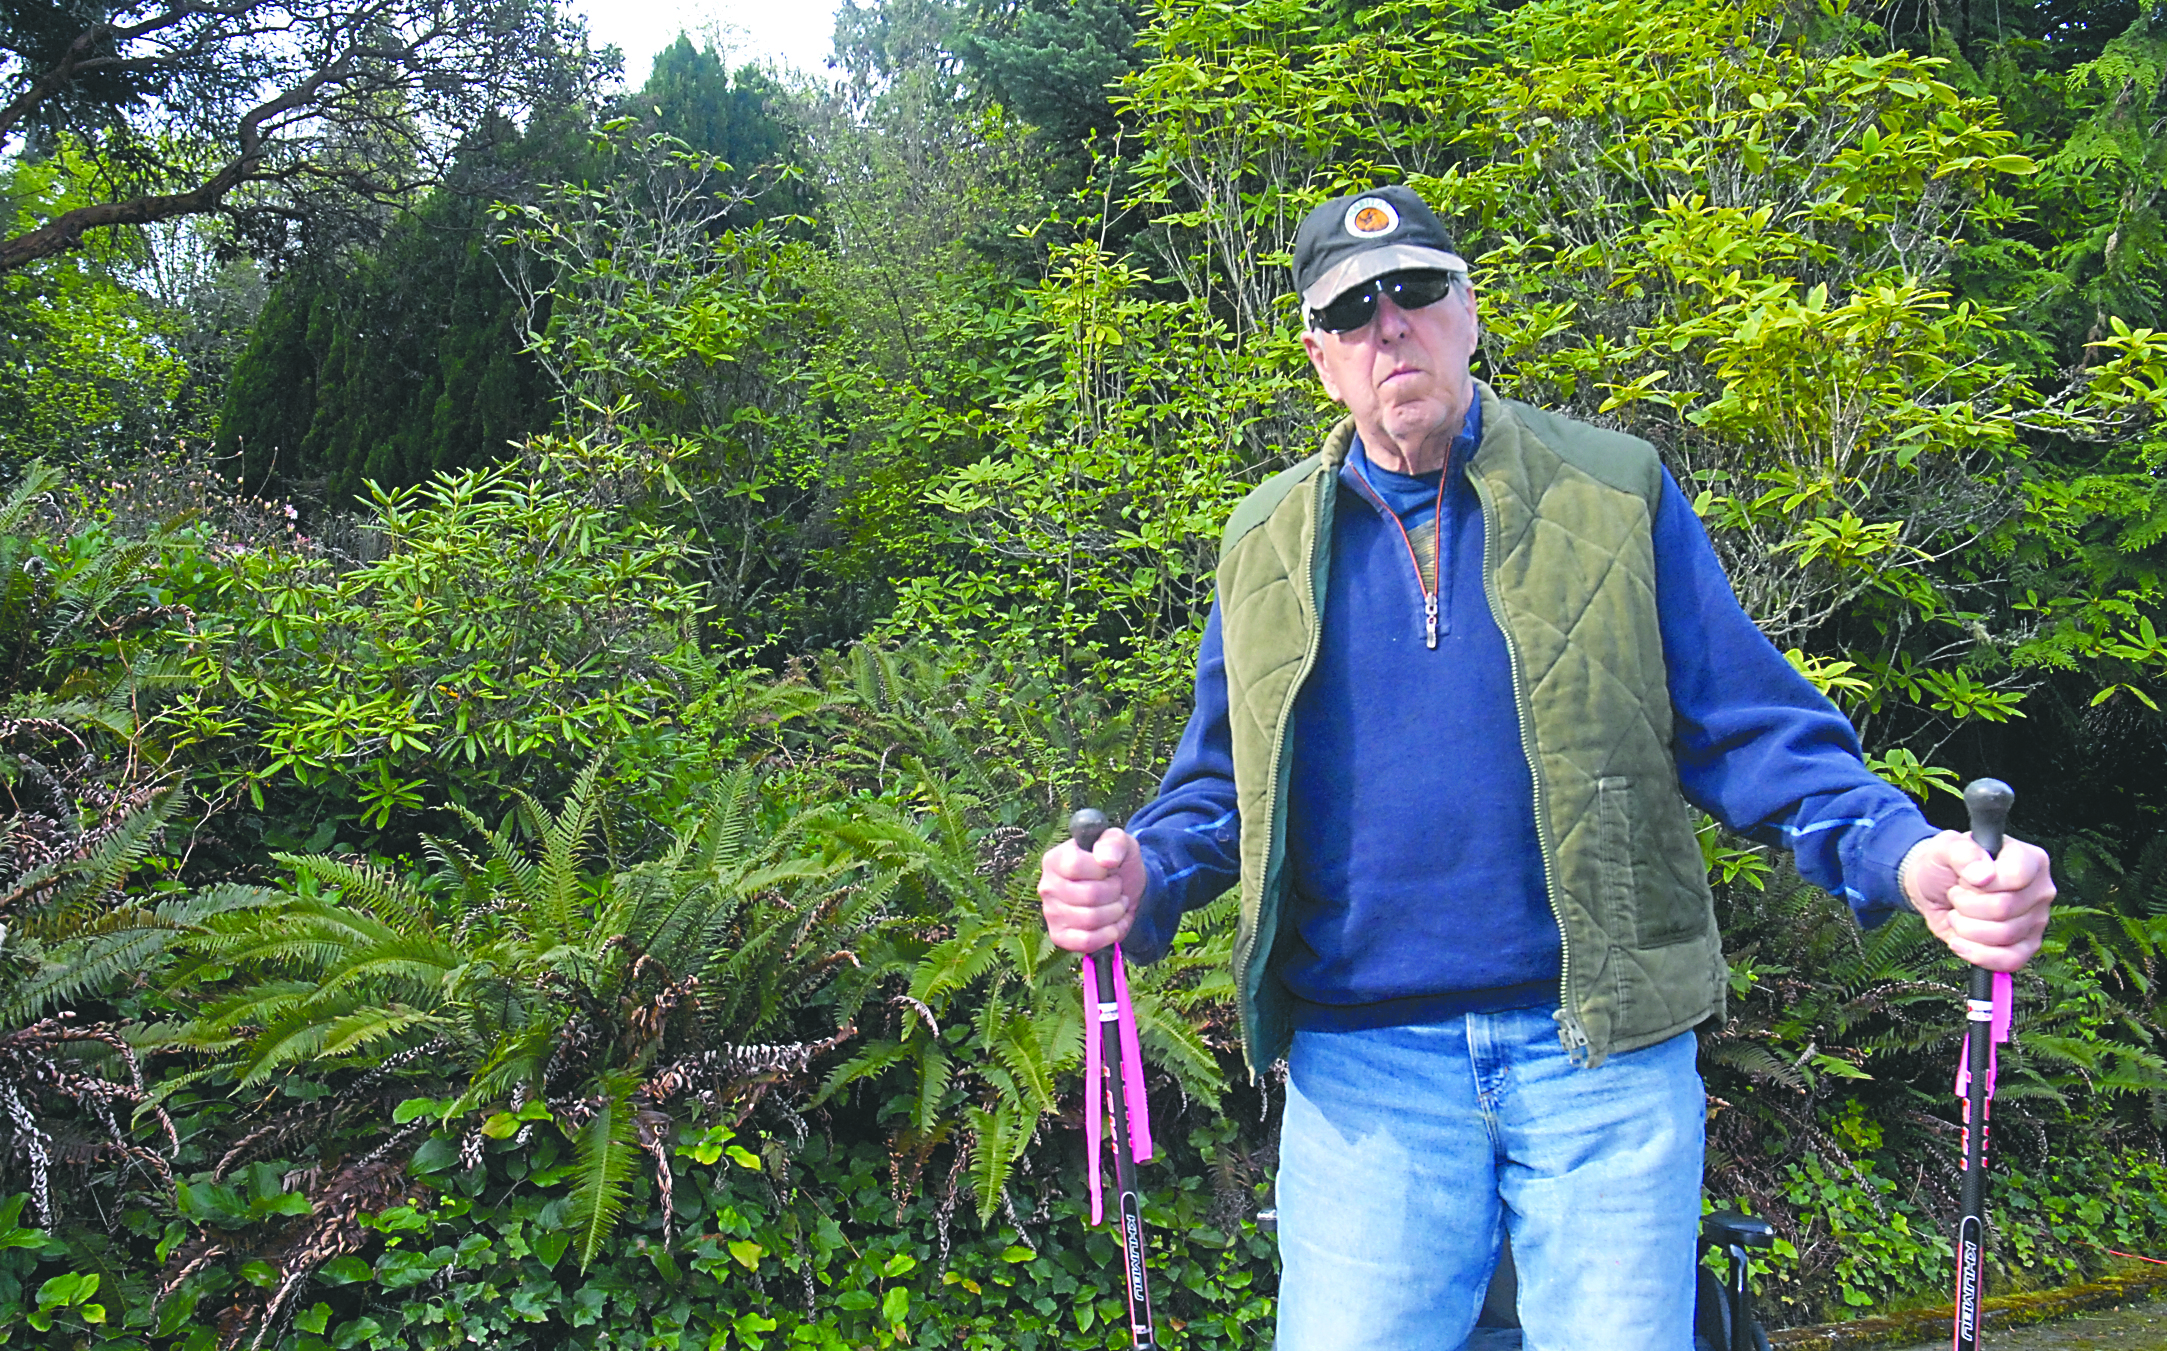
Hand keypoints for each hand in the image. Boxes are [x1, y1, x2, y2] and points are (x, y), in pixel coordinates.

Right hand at [1039, 827, 1145, 953]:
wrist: (1123, 889)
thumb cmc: (1117, 862)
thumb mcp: (1121, 842)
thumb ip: (1113, 842)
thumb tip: (1105, 859)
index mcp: (1054, 859)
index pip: (1076, 866)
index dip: (1101, 870)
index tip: (1109, 868)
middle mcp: (1047, 886)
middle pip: (1089, 895)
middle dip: (1115, 892)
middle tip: (1118, 888)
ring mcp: (1050, 913)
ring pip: (1091, 920)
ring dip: (1115, 912)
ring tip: (1117, 903)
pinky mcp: (1059, 936)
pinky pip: (1086, 942)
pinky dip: (1109, 934)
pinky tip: (1114, 923)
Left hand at [1901, 829, 2054, 971]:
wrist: (1935, 890)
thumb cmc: (1945, 864)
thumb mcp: (1945, 847)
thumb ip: (1962, 851)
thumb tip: (1982, 873)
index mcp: (2029, 859)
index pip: (2015, 876)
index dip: (1980, 883)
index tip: (1965, 878)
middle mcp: (2040, 890)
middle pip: (2004, 909)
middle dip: (1966, 905)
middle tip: (1957, 895)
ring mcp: (2036, 920)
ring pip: (2003, 936)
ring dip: (1966, 928)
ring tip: (1959, 913)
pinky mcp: (2026, 946)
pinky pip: (2010, 961)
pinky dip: (1978, 955)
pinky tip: (1960, 941)